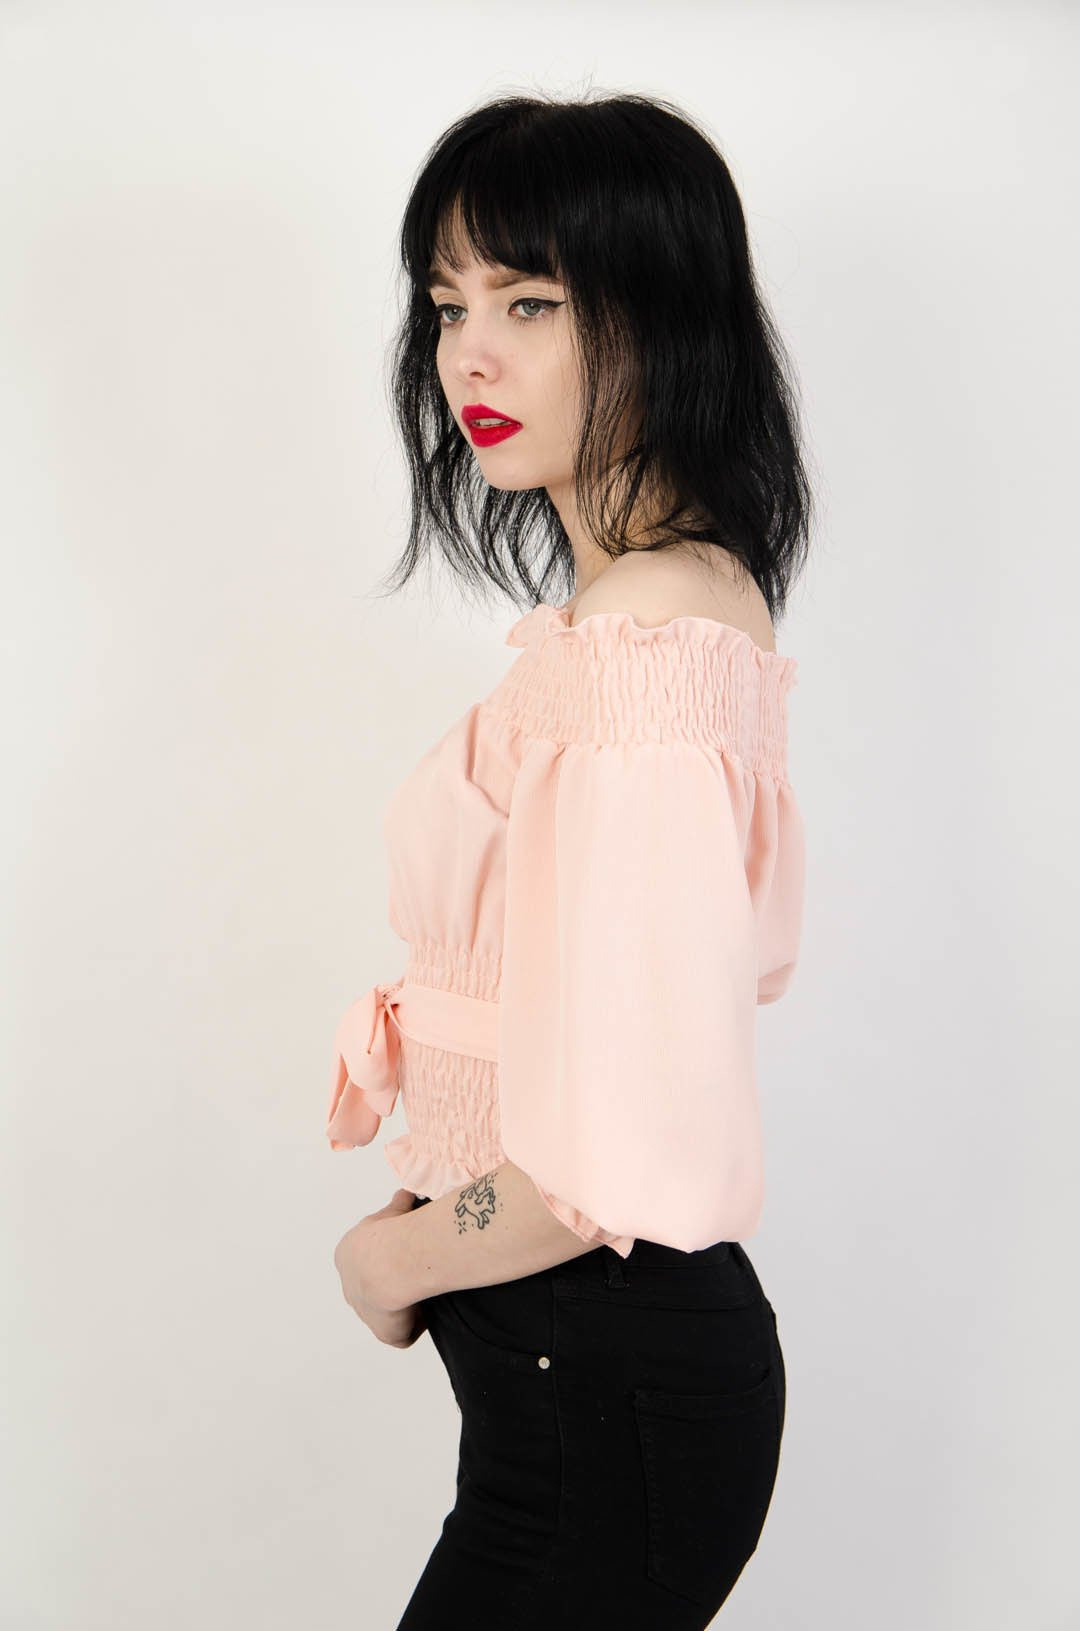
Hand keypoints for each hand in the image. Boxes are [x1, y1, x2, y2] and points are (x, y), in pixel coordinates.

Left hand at [333, 1187, 426, 1348]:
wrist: (390, 1261)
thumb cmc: (391, 1233)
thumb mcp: (393, 1211)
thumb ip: (397, 1205)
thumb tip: (407, 1194)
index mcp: (347, 1255)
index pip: (367, 1261)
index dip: (389, 1258)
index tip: (408, 1253)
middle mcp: (350, 1286)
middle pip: (375, 1290)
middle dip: (395, 1284)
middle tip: (418, 1275)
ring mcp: (365, 1313)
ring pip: (388, 1313)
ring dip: (406, 1305)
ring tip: (427, 1292)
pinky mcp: (384, 1333)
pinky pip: (402, 1333)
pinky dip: (416, 1325)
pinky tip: (430, 1311)